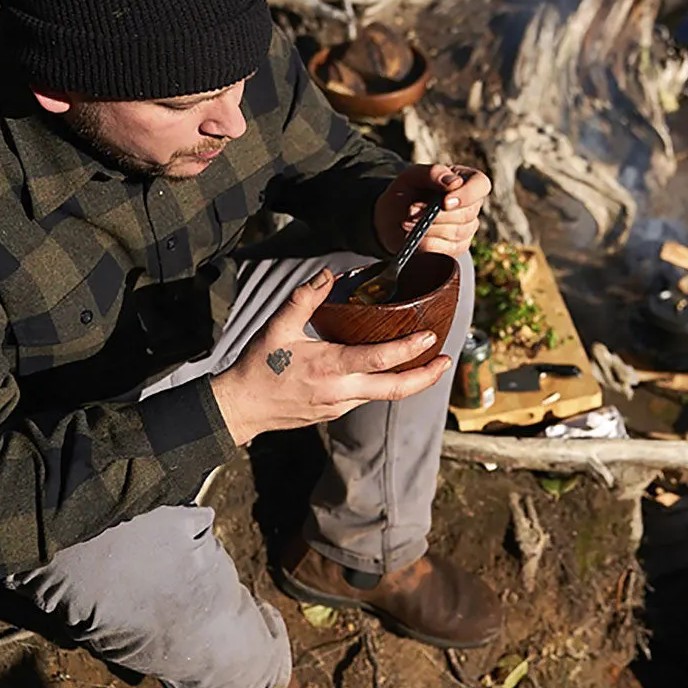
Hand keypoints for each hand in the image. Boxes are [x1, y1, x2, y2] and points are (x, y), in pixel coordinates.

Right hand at [210, 268, 451, 446]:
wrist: (240, 408)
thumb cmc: (258, 366)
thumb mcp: (277, 326)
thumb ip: (304, 298)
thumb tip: (327, 275)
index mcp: (328, 368)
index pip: (379, 360)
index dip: (408, 349)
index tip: (430, 337)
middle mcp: (339, 392)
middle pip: (395, 389)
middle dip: (425, 376)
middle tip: (446, 360)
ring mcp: (339, 406)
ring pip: (383, 395)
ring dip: (408, 381)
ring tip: (427, 362)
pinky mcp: (335, 412)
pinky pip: (368, 397)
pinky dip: (386, 384)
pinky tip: (390, 370)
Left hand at [373, 162, 491, 257]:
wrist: (393, 217)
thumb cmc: (407, 191)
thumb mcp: (413, 176)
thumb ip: (433, 173)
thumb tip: (454, 183)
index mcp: (467, 180)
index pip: (480, 185)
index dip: (466, 195)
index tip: (444, 201)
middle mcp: (471, 205)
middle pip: (466, 213)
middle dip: (437, 214)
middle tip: (411, 210)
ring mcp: (466, 228)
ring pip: (456, 232)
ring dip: (428, 228)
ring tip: (405, 222)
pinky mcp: (456, 248)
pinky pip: (446, 250)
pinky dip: (426, 244)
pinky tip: (413, 237)